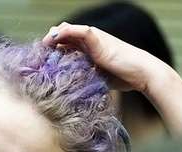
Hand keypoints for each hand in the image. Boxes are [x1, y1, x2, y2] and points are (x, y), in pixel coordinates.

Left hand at [42, 22, 170, 93]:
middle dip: (50, 41)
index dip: (53, 47)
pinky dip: (64, 32)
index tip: (42, 58)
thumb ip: (85, 77)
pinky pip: (79, 30)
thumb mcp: (97, 77)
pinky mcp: (98, 39)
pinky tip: (54, 39)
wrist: (141, 73)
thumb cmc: (123, 77)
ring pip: (68, 29)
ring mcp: (94, 38)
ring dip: (53, 35)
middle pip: (64, 33)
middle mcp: (90, 40)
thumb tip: (70, 92)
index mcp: (89, 48)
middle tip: (40, 53)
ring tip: (43, 46)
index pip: (66, 42)